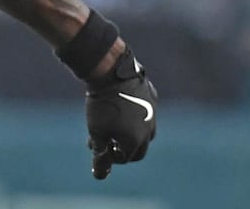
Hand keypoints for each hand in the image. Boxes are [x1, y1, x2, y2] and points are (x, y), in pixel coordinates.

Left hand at [84, 48, 156, 179]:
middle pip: (139, 148)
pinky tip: (122, 106)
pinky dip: (135, 114)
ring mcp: (153, 113)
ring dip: (131, 133)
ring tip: (114, 126)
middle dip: (122, 148)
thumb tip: (100, 175)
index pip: (125, 158)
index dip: (109, 155)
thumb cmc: (102, 106)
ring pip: (146, 130)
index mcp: (136, 141)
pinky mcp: (152, 97)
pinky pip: (146, 110)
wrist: (112, 73)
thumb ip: (100, 154)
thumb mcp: (96, 132)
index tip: (98, 145)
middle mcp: (150, 129)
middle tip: (107, 141)